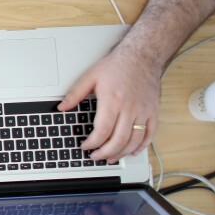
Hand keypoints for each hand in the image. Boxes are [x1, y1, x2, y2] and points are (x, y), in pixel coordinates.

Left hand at [58, 48, 160, 162]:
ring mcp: (144, 111)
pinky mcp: (153, 111)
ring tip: (110, 158)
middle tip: (96, 156)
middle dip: (105, 153)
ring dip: (121, 153)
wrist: (142, 55)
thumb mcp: (90, 77)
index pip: (102, 131)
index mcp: (113, 101)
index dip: (92, 143)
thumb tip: (61, 107)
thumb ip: (75, 94)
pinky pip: (150, 134)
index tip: (85, 146)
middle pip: (118, 140)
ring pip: (134, 141)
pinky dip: (142, 146)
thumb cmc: (118, 65)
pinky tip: (132, 151)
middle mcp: (130, 108)